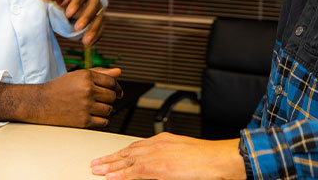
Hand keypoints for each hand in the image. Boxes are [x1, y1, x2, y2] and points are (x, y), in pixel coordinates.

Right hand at [0, 67, 122, 127]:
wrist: (40, 103)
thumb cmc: (60, 88)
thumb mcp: (78, 75)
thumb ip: (100, 73)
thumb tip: (120, 72)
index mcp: (86, 76)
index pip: (112, 82)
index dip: (117, 88)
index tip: (117, 93)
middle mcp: (87, 90)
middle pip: (112, 97)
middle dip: (110, 99)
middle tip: (101, 101)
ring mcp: (85, 106)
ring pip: (110, 110)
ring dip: (106, 110)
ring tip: (96, 108)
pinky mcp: (83, 121)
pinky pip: (104, 122)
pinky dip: (102, 121)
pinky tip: (94, 117)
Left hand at [36, 0, 104, 45]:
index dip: (76, 3)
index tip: (68, 14)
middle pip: (93, 6)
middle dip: (86, 18)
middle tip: (77, 28)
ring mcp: (100, 7)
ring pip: (99, 18)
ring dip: (93, 30)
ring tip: (85, 41)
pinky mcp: (101, 18)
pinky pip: (101, 27)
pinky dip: (97, 36)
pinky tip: (89, 44)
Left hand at [91, 133, 245, 179]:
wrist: (222, 158)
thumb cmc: (209, 157)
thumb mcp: (184, 153)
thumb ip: (169, 158)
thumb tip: (161, 166)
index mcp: (164, 140)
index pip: (136, 146)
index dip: (120, 153)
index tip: (109, 157)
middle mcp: (159, 145)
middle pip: (128, 152)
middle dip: (110, 159)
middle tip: (95, 164)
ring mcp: (160, 156)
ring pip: (129, 161)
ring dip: (111, 167)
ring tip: (97, 170)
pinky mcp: (162, 168)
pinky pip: (138, 172)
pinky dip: (123, 175)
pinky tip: (112, 178)